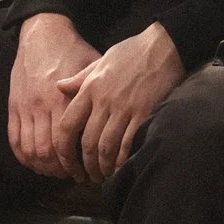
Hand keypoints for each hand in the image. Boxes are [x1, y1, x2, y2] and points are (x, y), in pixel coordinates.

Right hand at [8, 13, 99, 178]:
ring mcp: (24, 107)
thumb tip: (115, 120)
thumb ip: (97, 95)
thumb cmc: (73, 50)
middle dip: (60, 169)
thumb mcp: (92, 68)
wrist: (43, 32)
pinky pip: (14, 139)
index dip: (74, 162)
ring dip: (42, 167)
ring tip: (56, 172)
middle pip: (47, 152)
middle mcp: (41, 105)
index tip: (86, 170)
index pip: (66, 142)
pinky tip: (35, 163)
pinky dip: (23, 156)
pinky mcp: (13, 106)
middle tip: (73, 175)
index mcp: (62, 98)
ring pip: (30, 149)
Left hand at [54, 23, 186, 184]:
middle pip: (87, 142)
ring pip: (106, 147)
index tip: (66, 162)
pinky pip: (128, 143)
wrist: (163, 46)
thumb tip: (59, 87)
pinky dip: (121, 160)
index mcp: (90, 88)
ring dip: (103, 166)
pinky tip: (120, 168)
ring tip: (103, 176)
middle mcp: (104, 101)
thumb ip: (79, 79)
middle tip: (87, 176)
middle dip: (85, 165)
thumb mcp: (100, 61)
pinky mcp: (144, 113)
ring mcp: (124, 108)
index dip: (64, 149)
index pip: (68, 125)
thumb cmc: (132, 52)